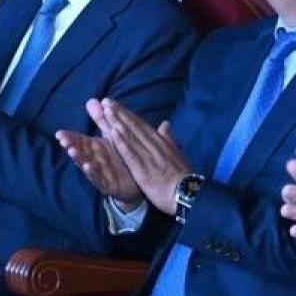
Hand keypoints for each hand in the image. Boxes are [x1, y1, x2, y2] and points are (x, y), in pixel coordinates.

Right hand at [56, 128, 143, 205]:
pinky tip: (88, 166)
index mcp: (95, 147)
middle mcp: (94, 159)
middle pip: (80, 152)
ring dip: (79, 158)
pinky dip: (92, 173)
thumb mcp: (111, 135)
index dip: (69, 137)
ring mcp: (100, 172)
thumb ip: (101, 120)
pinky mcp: (108, 184)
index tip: (59, 133)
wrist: (138, 180)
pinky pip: (99, 178)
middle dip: (71, 146)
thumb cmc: (121, 155)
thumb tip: (91, 100)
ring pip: (86, 164)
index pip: (79, 141)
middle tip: (63, 141)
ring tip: (72, 151)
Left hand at [90, 98, 192, 214]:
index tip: (116, 104)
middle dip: (120, 114)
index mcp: (161, 143)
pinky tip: (113, 133)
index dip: (128, 114)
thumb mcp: (177, 154)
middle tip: (107, 101)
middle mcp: (154, 146)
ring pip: (131, 137)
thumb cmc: (183, 177)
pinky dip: (122, 143)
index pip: (142, 125)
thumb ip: (169, 138)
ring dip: (118, 123)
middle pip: (135, 127)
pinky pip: (131, 154)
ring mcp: (148, 157)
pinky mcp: (144, 170)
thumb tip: (165, 124)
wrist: (188, 194)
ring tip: (107, 112)